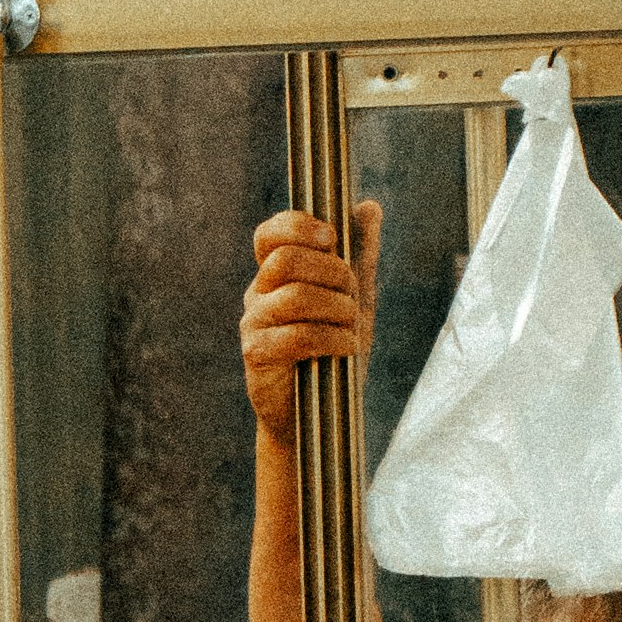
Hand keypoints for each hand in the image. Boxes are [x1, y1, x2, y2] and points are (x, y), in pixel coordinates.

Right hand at [241, 200, 382, 430]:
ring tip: (353, 326)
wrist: (319, 414)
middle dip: (332, 271)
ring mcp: (253, 325)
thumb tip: (368, 206)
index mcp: (275, 275)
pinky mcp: (256, 357)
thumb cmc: (334, 350)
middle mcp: (257, 294)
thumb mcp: (354, 299)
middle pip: (285, 260)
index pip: (269, 234)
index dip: (298, 226)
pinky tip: (348, 347)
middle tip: (353, 293)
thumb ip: (360, 255)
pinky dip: (334, 338)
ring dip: (338, 308)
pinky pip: (298, 336)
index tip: (332, 238)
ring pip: (295, 296)